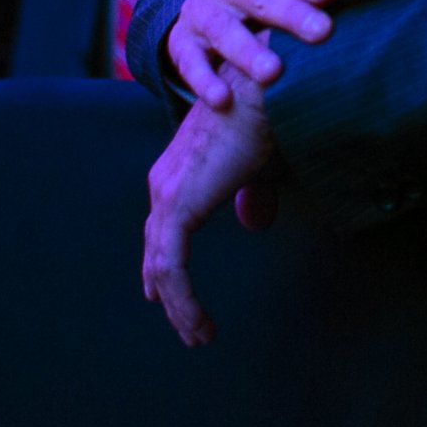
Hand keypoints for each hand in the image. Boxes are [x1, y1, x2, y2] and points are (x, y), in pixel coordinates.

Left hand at [140, 65, 278, 347]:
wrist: (265, 90)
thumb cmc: (269, 119)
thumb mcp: (260, 166)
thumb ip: (251, 195)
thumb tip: (253, 222)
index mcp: (179, 171)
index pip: (162, 228)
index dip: (162, 263)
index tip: (163, 295)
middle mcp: (164, 182)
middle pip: (158, 249)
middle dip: (169, 292)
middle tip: (187, 329)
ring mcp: (167, 194)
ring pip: (163, 266)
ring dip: (180, 307)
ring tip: (199, 336)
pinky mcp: (178, 206)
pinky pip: (172, 268)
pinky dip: (184, 301)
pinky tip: (200, 325)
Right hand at [163, 0, 333, 108]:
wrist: (210, 20)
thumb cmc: (270, 5)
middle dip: (289, 13)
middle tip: (322, 32)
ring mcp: (198, 10)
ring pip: (222, 28)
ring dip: (247, 51)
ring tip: (273, 73)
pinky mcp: (180, 42)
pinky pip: (189, 62)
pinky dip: (204, 81)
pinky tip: (223, 100)